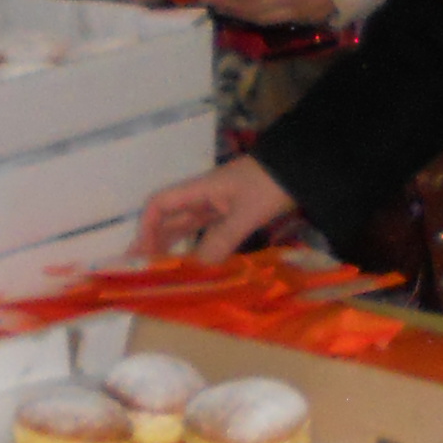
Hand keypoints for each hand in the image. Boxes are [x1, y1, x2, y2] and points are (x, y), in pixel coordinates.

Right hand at [135, 155, 298, 260]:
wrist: (301, 170)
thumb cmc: (269, 185)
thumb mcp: (245, 213)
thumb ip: (220, 240)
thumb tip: (196, 270)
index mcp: (198, 190)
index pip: (159, 204)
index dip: (146, 227)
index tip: (142, 254)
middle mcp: (202, 196)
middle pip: (168, 218)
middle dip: (154, 242)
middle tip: (142, 271)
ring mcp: (216, 204)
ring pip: (186, 227)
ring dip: (173, 246)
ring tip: (162, 272)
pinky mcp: (231, 213)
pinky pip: (205, 232)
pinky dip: (197, 247)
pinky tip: (195, 265)